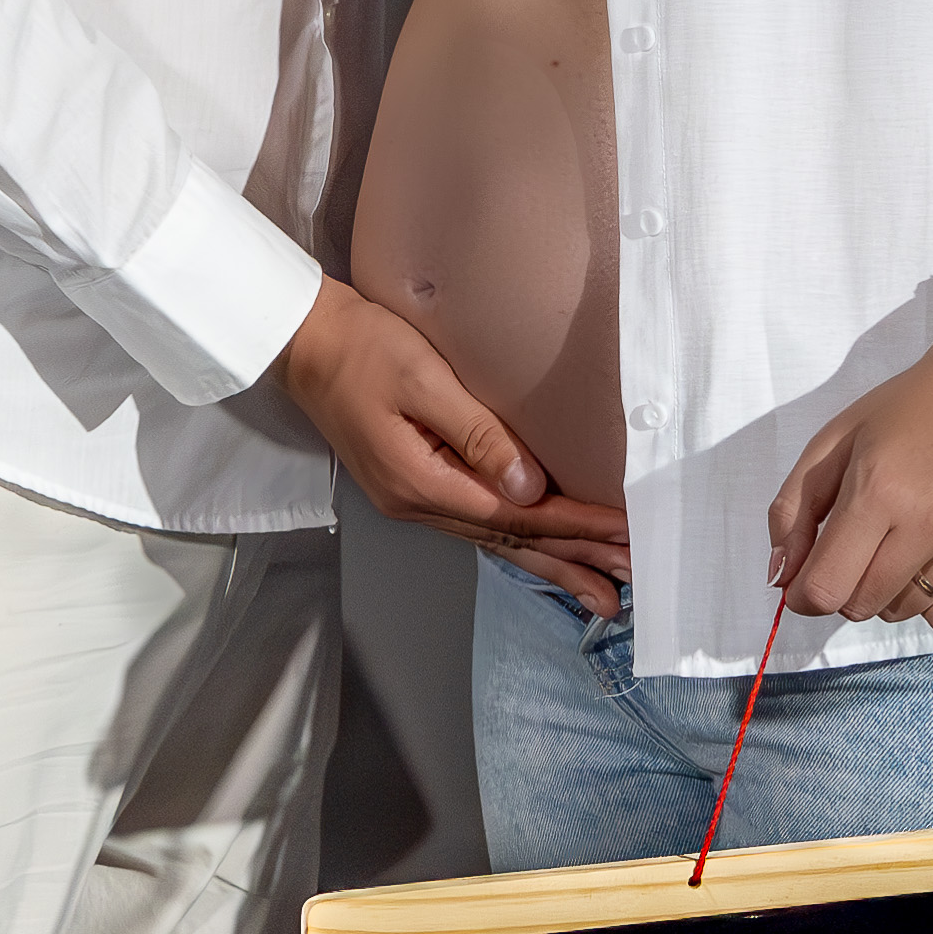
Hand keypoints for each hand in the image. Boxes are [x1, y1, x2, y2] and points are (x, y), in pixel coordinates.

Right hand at [279, 279, 629, 616]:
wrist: (307, 344)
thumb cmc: (361, 349)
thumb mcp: (424, 381)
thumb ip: (478, 435)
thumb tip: (528, 487)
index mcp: (420, 483)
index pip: (515, 518)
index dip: (574, 527)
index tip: (622, 534)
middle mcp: (416, 503)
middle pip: (511, 542)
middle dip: (573, 563)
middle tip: (625, 586)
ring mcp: (412, 499)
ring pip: (496, 541)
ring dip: (551, 563)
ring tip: (596, 590)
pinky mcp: (414, 485)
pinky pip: (478, 526)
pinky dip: (519, 544)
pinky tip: (540, 556)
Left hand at [765, 282, 932, 636]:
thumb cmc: (911, 409)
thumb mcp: (834, 440)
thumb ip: (792, 510)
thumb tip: (781, 578)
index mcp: (879, 489)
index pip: (825, 588)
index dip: (804, 593)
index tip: (808, 579)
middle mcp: (932, 522)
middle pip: (861, 607)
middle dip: (845, 587)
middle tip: (860, 544)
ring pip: (904, 613)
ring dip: (889, 590)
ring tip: (905, 538)